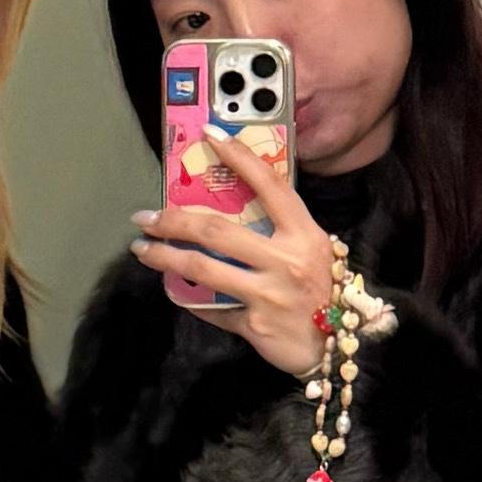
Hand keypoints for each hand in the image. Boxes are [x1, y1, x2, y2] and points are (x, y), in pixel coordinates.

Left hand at [138, 117, 356, 379]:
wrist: (338, 346)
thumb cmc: (320, 290)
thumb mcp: (309, 249)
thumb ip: (277, 229)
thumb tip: (228, 206)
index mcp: (303, 234)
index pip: (270, 185)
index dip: (240, 157)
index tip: (210, 135)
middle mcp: (285, 260)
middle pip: (217, 230)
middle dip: (173, 220)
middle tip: (146, 215)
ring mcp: (268, 294)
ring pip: (202, 269)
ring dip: (164, 257)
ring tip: (142, 248)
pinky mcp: (254, 324)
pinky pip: (210, 307)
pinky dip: (187, 296)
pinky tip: (171, 286)